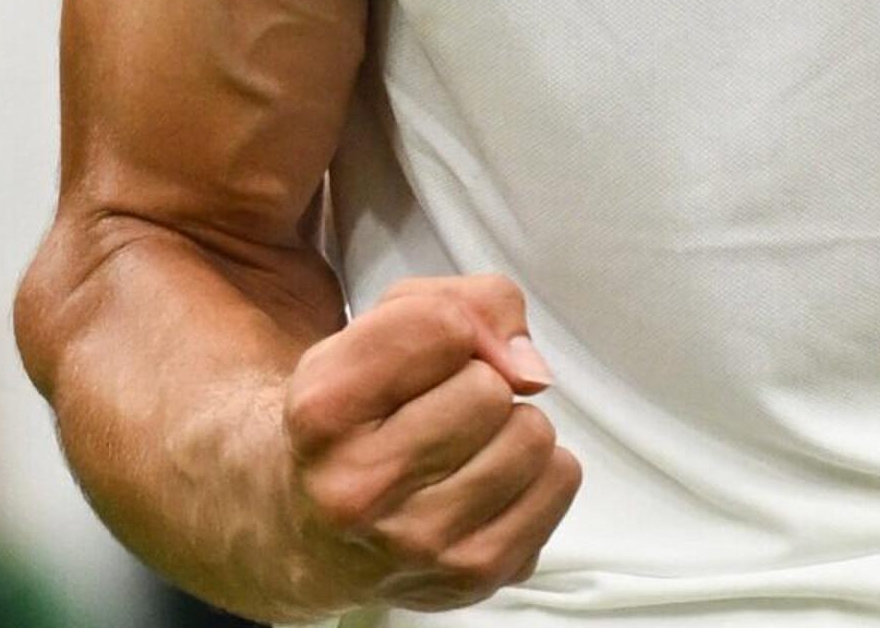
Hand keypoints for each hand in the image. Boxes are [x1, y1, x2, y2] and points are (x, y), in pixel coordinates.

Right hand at [274, 274, 582, 612]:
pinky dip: (538, 470)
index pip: (440, 326)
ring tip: (466, 446)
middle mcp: (360, 486)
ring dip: (511, 427)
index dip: (449, 325)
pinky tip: (489, 481)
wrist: (318, 533)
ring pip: (532, 434)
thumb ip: (462, 303)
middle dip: (478, 382)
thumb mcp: (376, 332)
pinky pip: (560, 480)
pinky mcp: (476, 575)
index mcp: (322, 411)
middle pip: (489, 387)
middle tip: (440, 409)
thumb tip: (530, 367)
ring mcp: (421, 541)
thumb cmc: (358, 417)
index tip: (425, 353)